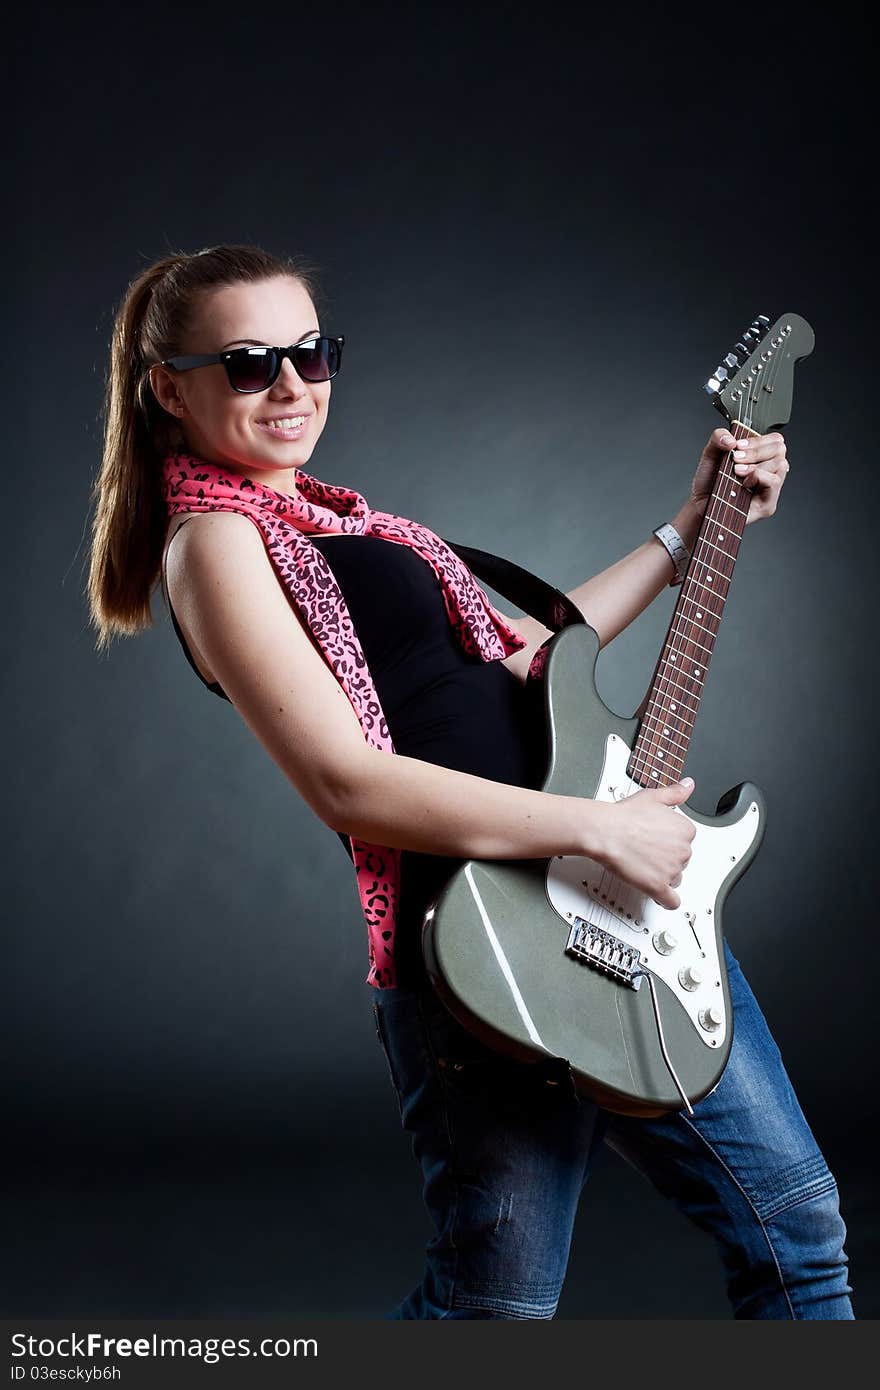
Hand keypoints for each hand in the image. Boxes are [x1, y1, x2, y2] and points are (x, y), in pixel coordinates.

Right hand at [594, 778, 696, 909]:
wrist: (604, 831)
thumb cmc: (623, 815)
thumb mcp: (653, 796)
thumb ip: (675, 793)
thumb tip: (688, 786)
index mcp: (685, 829)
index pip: (686, 841)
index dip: (670, 841)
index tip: (658, 840)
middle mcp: (683, 850)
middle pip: (681, 861)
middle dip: (666, 859)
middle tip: (647, 851)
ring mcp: (671, 870)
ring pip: (675, 879)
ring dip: (663, 876)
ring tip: (645, 867)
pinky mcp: (657, 886)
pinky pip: (671, 901)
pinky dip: (668, 901)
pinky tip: (662, 897)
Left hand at [690, 427, 789, 525]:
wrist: (700, 504)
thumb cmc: (709, 481)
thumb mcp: (710, 453)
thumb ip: (718, 436)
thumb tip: (732, 440)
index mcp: (761, 457)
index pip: (775, 440)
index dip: (757, 440)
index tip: (737, 446)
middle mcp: (769, 472)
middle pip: (780, 448)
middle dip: (755, 451)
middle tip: (736, 460)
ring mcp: (771, 489)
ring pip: (780, 464)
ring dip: (755, 465)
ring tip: (737, 472)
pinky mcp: (768, 504)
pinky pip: (774, 481)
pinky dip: (758, 476)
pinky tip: (744, 483)